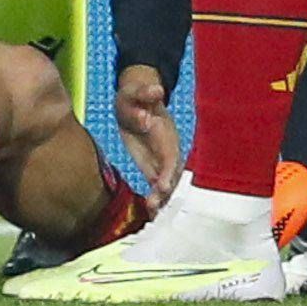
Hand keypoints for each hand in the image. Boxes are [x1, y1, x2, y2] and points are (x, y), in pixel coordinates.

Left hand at [113, 63, 183, 203]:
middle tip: (154, 206)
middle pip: (172, 174)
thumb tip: (156, 91)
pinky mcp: (153, 166)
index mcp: (166, 131)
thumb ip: (145, 93)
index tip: (162, 184)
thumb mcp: (135, 91)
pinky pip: (157, 185)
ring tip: (152, 213)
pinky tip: (150, 214)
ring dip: (161, 198)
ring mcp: (161, 159)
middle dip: (166, 191)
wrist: (135, 101)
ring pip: (167, 183)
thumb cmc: (135, 95)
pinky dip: (156, 199)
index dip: (168, 170)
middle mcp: (168, 148)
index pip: (171, 154)